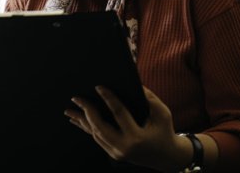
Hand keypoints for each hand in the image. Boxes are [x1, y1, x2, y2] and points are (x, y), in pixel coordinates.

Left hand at [64, 86, 191, 171]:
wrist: (167, 157)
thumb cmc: (165, 131)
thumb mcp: (162, 113)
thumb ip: (149, 97)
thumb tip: (134, 82)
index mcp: (136, 137)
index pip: (119, 114)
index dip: (108, 98)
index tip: (98, 87)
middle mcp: (124, 147)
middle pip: (99, 127)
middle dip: (86, 111)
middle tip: (77, 98)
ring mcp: (117, 153)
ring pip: (95, 135)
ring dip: (82, 120)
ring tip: (71, 109)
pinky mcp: (114, 154)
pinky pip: (98, 139)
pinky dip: (88, 128)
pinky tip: (80, 121)